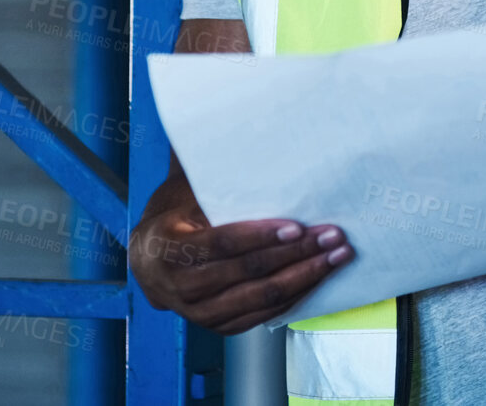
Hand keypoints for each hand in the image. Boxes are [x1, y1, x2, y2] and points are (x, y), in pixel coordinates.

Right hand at [129, 203, 352, 334]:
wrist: (148, 260)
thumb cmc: (177, 216)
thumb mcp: (187, 195)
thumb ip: (219, 185)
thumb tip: (266, 158)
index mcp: (168, 249)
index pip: (223, 244)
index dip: (261, 236)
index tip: (298, 226)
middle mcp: (180, 287)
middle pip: (249, 273)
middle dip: (297, 254)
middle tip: (332, 236)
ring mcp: (199, 313)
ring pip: (261, 298)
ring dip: (306, 277)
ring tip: (337, 256)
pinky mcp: (218, 326)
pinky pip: (264, 315)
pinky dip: (295, 296)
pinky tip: (319, 277)